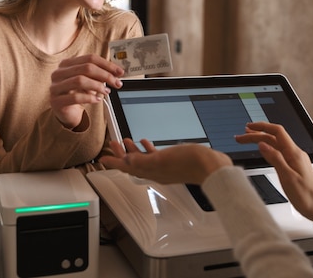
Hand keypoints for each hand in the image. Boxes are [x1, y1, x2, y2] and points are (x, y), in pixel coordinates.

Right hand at [49, 54, 123, 128]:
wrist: (67, 112)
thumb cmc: (78, 94)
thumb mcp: (89, 81)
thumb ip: (99, 74)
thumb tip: (117, 72)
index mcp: (67, 64)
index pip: (90, 58)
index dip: (107, 64)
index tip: (119, 72)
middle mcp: (59, 73)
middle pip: (86, 68)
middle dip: (105, 75)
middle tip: (116, 83)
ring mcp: (55, 87)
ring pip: (79, 80)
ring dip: (97, 86)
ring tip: (107, 91)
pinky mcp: (56, 101)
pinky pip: (75, 97)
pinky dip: (89, 98)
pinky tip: (97, 100)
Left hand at [100, 139, 232, 184]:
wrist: (211, 166)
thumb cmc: (189, 162)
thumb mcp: (163, 159)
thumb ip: (143, 161)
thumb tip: (126, 162)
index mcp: (151, 171)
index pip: (126, 167)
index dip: (114, 162)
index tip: (102, 158)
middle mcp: (156, 171)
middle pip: (132, 164)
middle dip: (121, 154)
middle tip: (113, 144)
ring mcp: (164, 167)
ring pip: (142, 160)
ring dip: (133, 151)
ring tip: (126, 141)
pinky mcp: (173, 162)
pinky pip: (155, 156)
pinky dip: (148, 150)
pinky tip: (147, 142)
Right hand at [235, 122, 312, 225]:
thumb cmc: (306, 196)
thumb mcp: (287, 178)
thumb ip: (275, 159)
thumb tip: (262, 144)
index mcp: (295, 154)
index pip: (277, 132)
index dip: (262, 127)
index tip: (248, 127)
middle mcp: (295, 154)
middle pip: (274, 137)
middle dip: (256, 134)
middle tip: (240, 137)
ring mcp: (295, 159)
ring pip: (275, 144)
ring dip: (260, 140)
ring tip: (247, 139)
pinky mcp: (294, 166)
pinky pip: (278, 152)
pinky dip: (267, 148)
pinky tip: (261, 150)